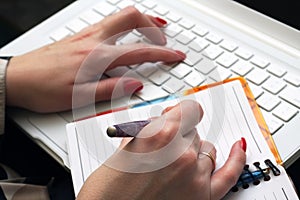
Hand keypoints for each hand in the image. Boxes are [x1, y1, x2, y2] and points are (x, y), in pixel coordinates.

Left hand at [6, 6, 184, 112]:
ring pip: (119, 16)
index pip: (138, 50)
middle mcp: (93, 40)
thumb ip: (110, 90)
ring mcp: (85, 35)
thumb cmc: (43, 88)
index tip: (175, 56)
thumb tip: (135, 84)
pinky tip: (123, 35)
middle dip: (153, 25)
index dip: (161, 53)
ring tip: (151, 30)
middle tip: (164, 38)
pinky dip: (123, 25)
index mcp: (96, 56)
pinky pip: (107, 22)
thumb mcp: (78, 98)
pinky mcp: (79, 36)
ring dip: (139, 21)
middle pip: (130, 18)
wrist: (16, 78)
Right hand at [77, 100, 245, 199]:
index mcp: (161, 135)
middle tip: (164, 149)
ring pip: (207, 149)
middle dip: (180, 137)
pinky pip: (229, 174)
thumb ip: (151, 128)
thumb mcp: (126, 145)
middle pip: (194, 132)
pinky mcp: (202, 196)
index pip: (190, 109)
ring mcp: (194, 176)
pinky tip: (238, 148)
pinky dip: (235, 159)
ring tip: (174, 163)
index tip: (179, 116)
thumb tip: (166, 120)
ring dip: (194, 152)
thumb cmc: (110, 187)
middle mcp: (181, 154)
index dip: (183, 112)